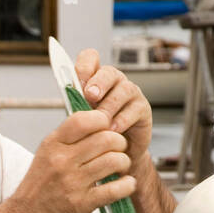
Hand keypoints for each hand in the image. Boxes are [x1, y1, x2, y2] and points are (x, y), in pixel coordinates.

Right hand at [9, 108, 135, 212]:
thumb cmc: (41, 183)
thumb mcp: (47, 152)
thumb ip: (70, 136)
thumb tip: (100, 119)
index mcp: (53, 144)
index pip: (84, 120)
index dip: (103, 120)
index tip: (107, 129)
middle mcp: (62, 161)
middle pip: (106, 139)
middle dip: (119, 142)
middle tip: (119, 149)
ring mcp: (72, 183)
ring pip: (114, 161)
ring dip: (124, 162)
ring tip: (121, 166)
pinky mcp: (82, 204)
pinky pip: (115, 189)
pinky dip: (127, 185)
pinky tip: (126, 183)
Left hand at [74, 47, 151, 167]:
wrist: (114, 154)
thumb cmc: (95, 132)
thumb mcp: (80, 117)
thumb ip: (76, 104)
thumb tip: (70, 95)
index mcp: (95, 78)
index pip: (90, 58)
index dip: (84, 66)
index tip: (77, 83)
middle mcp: (114, 81)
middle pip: (108, 71)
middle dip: (98, 83)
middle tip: (89, 96)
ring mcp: (131, 93)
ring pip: (123, 90)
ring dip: (109, 105)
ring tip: (100, 121)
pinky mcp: (143, 108)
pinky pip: (134, 109)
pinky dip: (122, 120)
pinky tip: (112, 130)